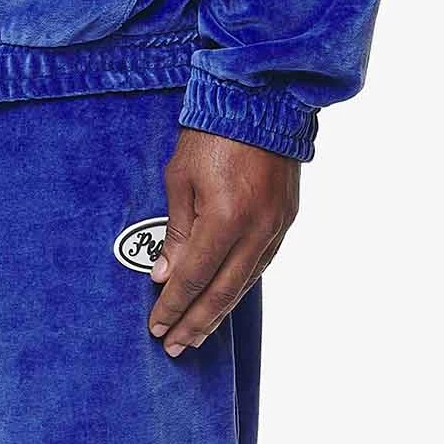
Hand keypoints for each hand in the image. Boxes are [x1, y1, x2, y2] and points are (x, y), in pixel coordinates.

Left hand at [148, 128, 299, 356]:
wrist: (262, 98)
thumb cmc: (212, 132)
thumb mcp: (180, 177)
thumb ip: (176, 230)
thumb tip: (166, 275)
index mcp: (224, 218)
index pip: (193, 277)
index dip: (173, 305)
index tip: (157, 325)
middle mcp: (255, 229)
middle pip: (222, 291)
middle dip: (196, 322)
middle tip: (174, 346)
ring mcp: (275, 226)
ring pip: (246, 283)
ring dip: (220, 310)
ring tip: (198, 332)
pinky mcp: (286, 219)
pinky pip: (262, 264)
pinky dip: (241, 286)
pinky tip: (226, 298)